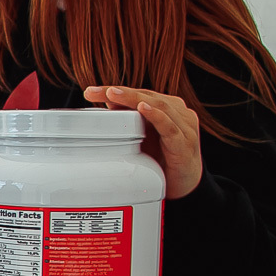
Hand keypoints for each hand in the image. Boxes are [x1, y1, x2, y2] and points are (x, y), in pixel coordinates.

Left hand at [84, 85, 202, 198]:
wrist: (184, 185)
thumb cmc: (162, 158)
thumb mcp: (141, 137)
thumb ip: (129, 119)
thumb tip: (107, 102)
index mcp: (166, 107)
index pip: (139, 93)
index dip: (116, 90)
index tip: (91, 92)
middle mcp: (178, 112)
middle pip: (147, 96)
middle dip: (120, 92)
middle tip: (95, 92)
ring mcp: (184, 126)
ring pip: (158, 106)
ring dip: (134, 98)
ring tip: (113, 94)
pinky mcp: (185, 143)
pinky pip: (170, 127)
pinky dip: (156, 116)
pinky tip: (143, 108)